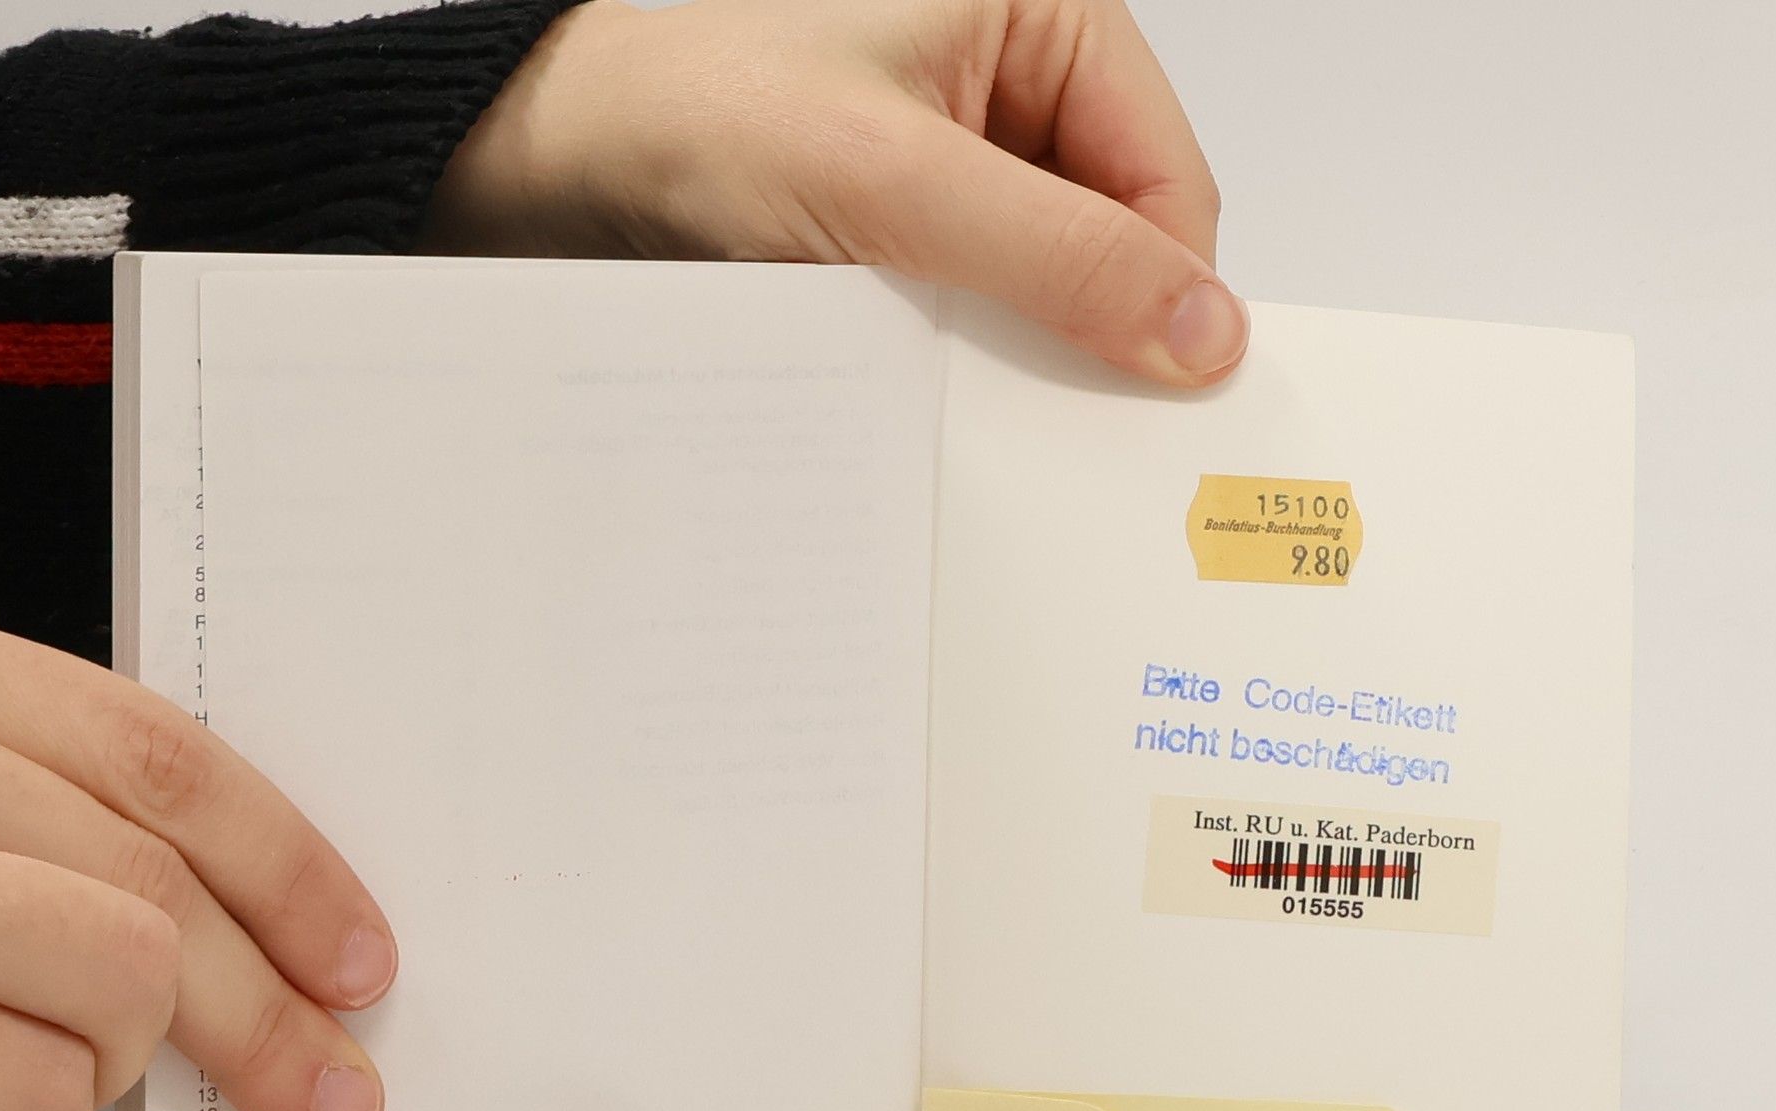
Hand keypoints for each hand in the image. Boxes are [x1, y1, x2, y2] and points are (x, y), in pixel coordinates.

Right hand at [0, 598, 394, 1110]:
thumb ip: (3, 813)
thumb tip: (197, 933)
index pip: (151, 754)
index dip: (286, 865)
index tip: (359, 957)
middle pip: (157, 877)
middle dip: (266, 1015)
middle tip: (327, 1094)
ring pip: (120, 976)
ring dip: (113, 1075)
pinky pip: (25, 1083)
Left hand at [424, 0, 1246, 387]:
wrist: (571, 166)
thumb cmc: (703, 119)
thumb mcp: (898, 184)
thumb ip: (1058, 255)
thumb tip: (1204, 330)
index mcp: (1047, 15)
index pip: (1169, 180)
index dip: (1165, 292)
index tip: (1148, 398)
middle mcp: (1019, 80)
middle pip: (1121, 237)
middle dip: (1088, 324)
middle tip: (1043, 405)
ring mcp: (970, 158)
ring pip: (1056, 284)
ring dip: (1021, 346)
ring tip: (957, 376)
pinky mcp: (922, 224)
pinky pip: (988, 306)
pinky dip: (971, 352)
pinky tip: (928, 375)